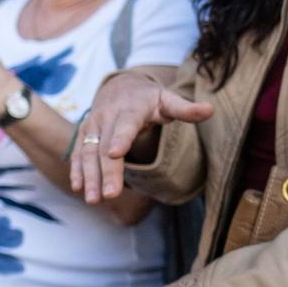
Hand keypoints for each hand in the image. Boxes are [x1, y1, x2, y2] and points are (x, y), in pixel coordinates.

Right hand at [69, 73, 214, 203]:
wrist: (119, 87)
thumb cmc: (149, 99)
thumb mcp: (168, 100)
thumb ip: (186, 109)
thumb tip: (210, 109)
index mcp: (131, 109)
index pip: (125, 125)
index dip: (120, 138)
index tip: (116, 153)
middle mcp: (107, 117)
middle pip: (105, 146)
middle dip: (106, 172)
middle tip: (110, 195)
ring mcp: (93, 126)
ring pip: (88, 152)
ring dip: (89, 176)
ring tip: (93, 199)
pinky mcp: (84, 134)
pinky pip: (78, 153)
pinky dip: (77, 170)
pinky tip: (78, 188)